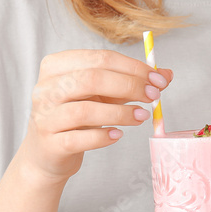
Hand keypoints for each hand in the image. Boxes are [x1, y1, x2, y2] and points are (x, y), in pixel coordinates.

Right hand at [18, 49, 172, 185]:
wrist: (48, 153)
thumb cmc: (76, 118)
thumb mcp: (102, 95)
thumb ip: (130, 82)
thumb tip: (165, 75)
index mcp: (56, 66)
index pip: (99, 58)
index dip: (133, 67)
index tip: (158, 80)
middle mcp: (45, 89)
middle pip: (91, 79)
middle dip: (129, 85)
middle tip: (153, 96)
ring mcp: (45, 117)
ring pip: (85, 110)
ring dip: (120, 113)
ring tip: (141, 116)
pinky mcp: (50, 144)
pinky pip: (80, 138)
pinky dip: (103, 137)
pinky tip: (118, 135)